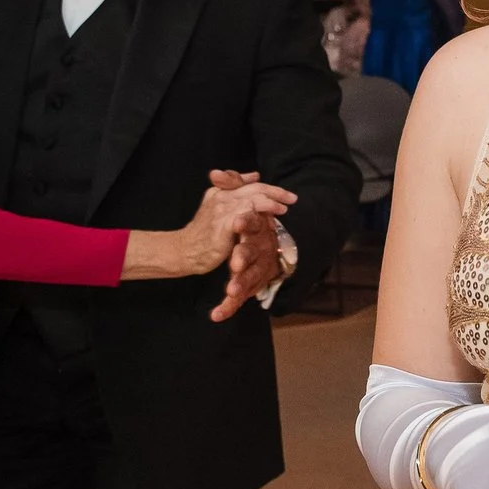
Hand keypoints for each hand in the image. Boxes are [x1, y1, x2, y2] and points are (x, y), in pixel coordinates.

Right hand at [173, 178, 296, 274]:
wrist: (184, 250)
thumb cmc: (203, 231)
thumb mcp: (216, 205)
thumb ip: (235, 189)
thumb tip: (255, 175)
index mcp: (220, 191)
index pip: (249, 183)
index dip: (269, 187)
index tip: (286, 194)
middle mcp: (222, 197)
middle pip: (254, 189)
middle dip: (276, 192)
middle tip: (292, 198)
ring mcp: (222, 210)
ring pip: (253, 199)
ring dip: (272, 202)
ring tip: (285, 208)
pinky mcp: (224, 225)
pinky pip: (246, 214)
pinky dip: (262, 214)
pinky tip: (272, 219)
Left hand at [208, 170, 284, 321]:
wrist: (273, 250)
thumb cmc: (257, 226)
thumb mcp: (245, 203)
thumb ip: (233, 186)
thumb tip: (215, 172)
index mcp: (258, 228)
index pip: (253, 224)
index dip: (247, 224)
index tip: (236, 224)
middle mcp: (260, 248)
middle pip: (252, 252)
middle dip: (244, 256)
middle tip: (234, 262)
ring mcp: (256, 270)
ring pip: (249, 278)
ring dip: (239, 285)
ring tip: (229, 291)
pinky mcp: (248, 287)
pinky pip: (237, 300)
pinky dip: (227, 308)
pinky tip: (216, 316)